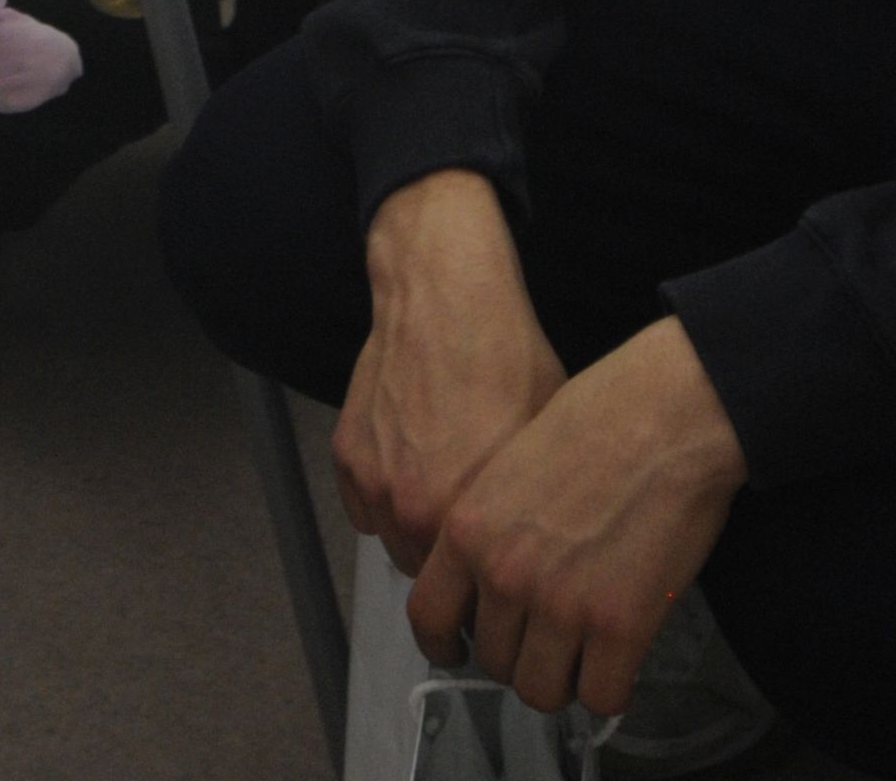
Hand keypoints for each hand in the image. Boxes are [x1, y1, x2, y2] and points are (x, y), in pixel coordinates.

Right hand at [336, 172, 564, 574]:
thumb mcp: (546, 445)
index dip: (490, 597)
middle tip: (477, 548)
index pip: (473, 596)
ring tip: (449, 505)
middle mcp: (411, 507)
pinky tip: (417, 470)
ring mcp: (373, 478)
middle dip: (453, 571)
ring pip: (393, 540)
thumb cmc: (507, 360)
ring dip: (418, 535)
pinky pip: (364, 503)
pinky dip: (386, 498)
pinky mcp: (348, 450)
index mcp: (467, 518)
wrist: (446, 298)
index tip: (500, 594)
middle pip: (430, 576)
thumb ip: (530, 515)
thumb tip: (547, 559)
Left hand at [406, 319, 746, 716]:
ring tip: (582, 657)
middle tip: (545, 642)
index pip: (428, 617)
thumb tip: (488, 577)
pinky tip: (619, 662)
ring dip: (561, 680)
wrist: (661, 416)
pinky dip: (609, 688)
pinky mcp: (620, 625)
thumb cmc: (591, 422)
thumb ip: (486, 527)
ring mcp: (561, 605)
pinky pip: (601, 695)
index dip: (445, 643)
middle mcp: (502, 575)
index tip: (460, 650)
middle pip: (493, 661)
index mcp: (466, 532)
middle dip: (518, 657)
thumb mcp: (506, 467)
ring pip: (541, 689)